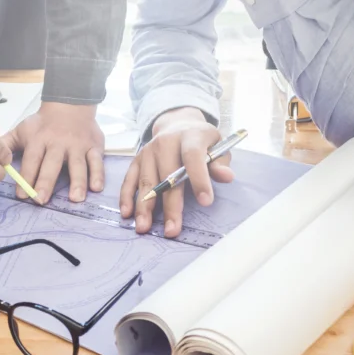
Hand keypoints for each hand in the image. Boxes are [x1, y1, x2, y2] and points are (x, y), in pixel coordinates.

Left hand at [3, 102, 104, 202]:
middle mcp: (59, 143)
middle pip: (52, 164)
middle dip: (46, 182)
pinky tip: (96, 188)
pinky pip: (97, 161)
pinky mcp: (94, 147)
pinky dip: (98, 174)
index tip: (21, 195)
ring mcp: (78, 146)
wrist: (70, 103)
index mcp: (39, 140)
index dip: (26, 177)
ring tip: (75, 198)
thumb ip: (6, 144)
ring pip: (78, 165)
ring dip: (77, 182)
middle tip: (41, 200)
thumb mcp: (22, 130)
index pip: (32, 160)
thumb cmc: (43, 123)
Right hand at [120, 108, 234, 237]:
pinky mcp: (136, 160)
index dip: (199, 179)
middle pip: (167, 175)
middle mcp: (165, 142)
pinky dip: (127, 197)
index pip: (193, 157)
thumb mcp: (217, 146)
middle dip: (169, 205)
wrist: (178, 124)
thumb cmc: (201, 142)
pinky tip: (127, 214)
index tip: (205, 202)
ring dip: (144, 206)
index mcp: (190, 136)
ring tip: (144, 227)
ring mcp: (148, 151)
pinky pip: (130, 179)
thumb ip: (220, 163)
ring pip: (146, 181)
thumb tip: (226, 176)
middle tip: (171, 230)